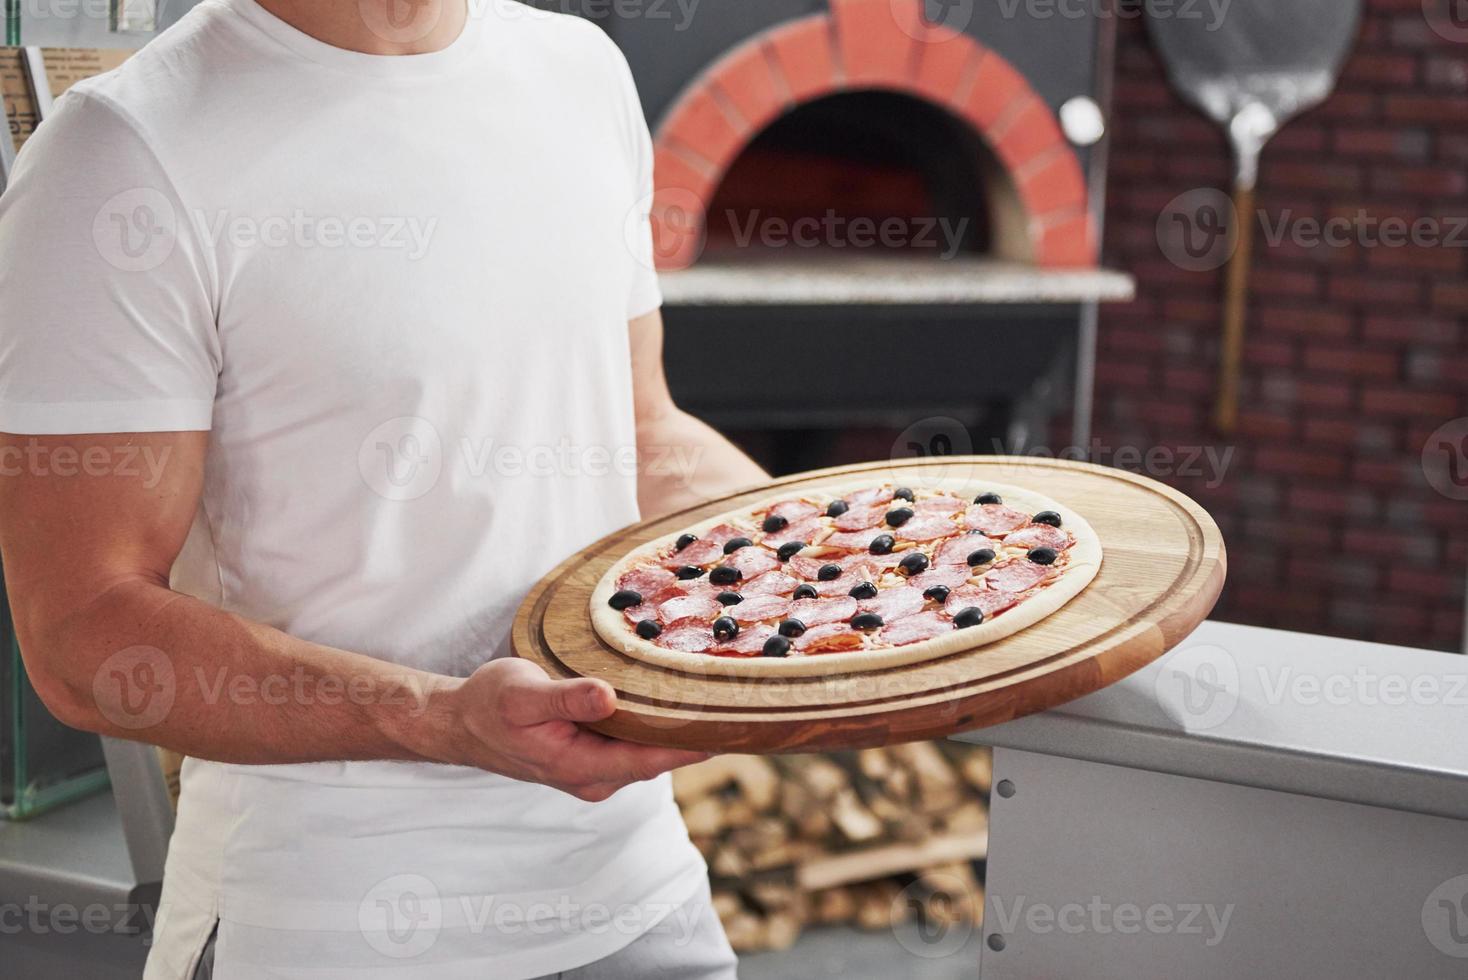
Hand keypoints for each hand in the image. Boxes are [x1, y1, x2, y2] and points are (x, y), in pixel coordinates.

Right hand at [447, 658, 708, 801]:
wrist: (462, 722)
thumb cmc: (490, 705)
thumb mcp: (522, 694)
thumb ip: (566, 697)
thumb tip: (606, 697)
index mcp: (581, 767)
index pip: (651, 759)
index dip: (692, 746)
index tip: (731, 729)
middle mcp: (594, 777)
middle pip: (658, 757)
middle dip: (696, 735)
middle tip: (740, 702)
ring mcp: (595, 770)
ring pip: (649, 750)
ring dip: (679, 729)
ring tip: (720, 697)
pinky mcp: (593, 755)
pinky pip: (635, 743)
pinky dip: (656, 724)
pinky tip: (677, 701)